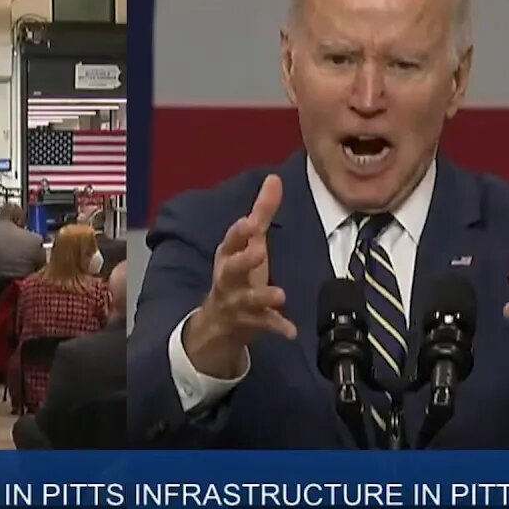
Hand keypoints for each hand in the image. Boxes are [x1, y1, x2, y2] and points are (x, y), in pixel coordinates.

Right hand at [183, 174, 296, 377]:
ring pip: (247, 299)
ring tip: (280, 294)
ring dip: (262, 296)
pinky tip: (291, 331)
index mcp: (228, 256)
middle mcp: (228, 278)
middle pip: (231, 268)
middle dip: (243, 260)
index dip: (238, 233)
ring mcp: (237, 302)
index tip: (249, 223)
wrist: (217, 324)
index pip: (230, 241)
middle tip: (258, 251)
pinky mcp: (249, 323)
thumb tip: (274, 178)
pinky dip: (277, 327)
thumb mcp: (248, 244)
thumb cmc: (237, 275)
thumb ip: (262, 212)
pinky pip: (264, 325)